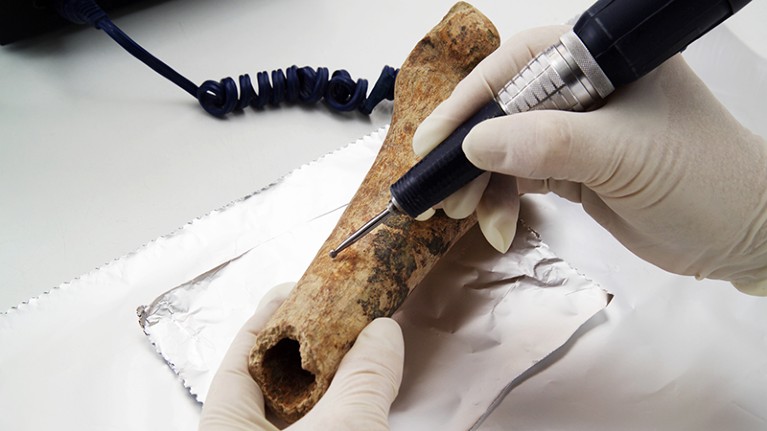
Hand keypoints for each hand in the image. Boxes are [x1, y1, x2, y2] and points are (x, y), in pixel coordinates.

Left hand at [198, 283, 404, 429]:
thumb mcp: (344, 430)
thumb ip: (363, 379)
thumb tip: (382, 333)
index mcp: (225, 429)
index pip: (239, 360)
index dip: (269, 319)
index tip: (296, 291)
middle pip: (270, 384)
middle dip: (307, 349)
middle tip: (337, 319)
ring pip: (298, 413)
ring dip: (330, 384)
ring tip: (357, 353)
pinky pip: (319, 430)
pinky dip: (339, 414)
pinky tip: (361, 400)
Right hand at [412, 25, 766, 294]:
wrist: (742, 237)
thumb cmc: (701, 180)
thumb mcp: (624, 156)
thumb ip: (549, 145)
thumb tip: (475, 145)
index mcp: (602, 60)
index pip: (520, 65)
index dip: (471, 99)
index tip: (433, 140)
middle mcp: (585, 88)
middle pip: (504, 108)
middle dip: (469, 150)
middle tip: (438, 190)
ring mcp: (578, 129)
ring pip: (507, 146)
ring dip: (482, 183)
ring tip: (464, 216)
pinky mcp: (574, 168)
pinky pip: (522, 176)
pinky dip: (503, 199)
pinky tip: (496, 223)